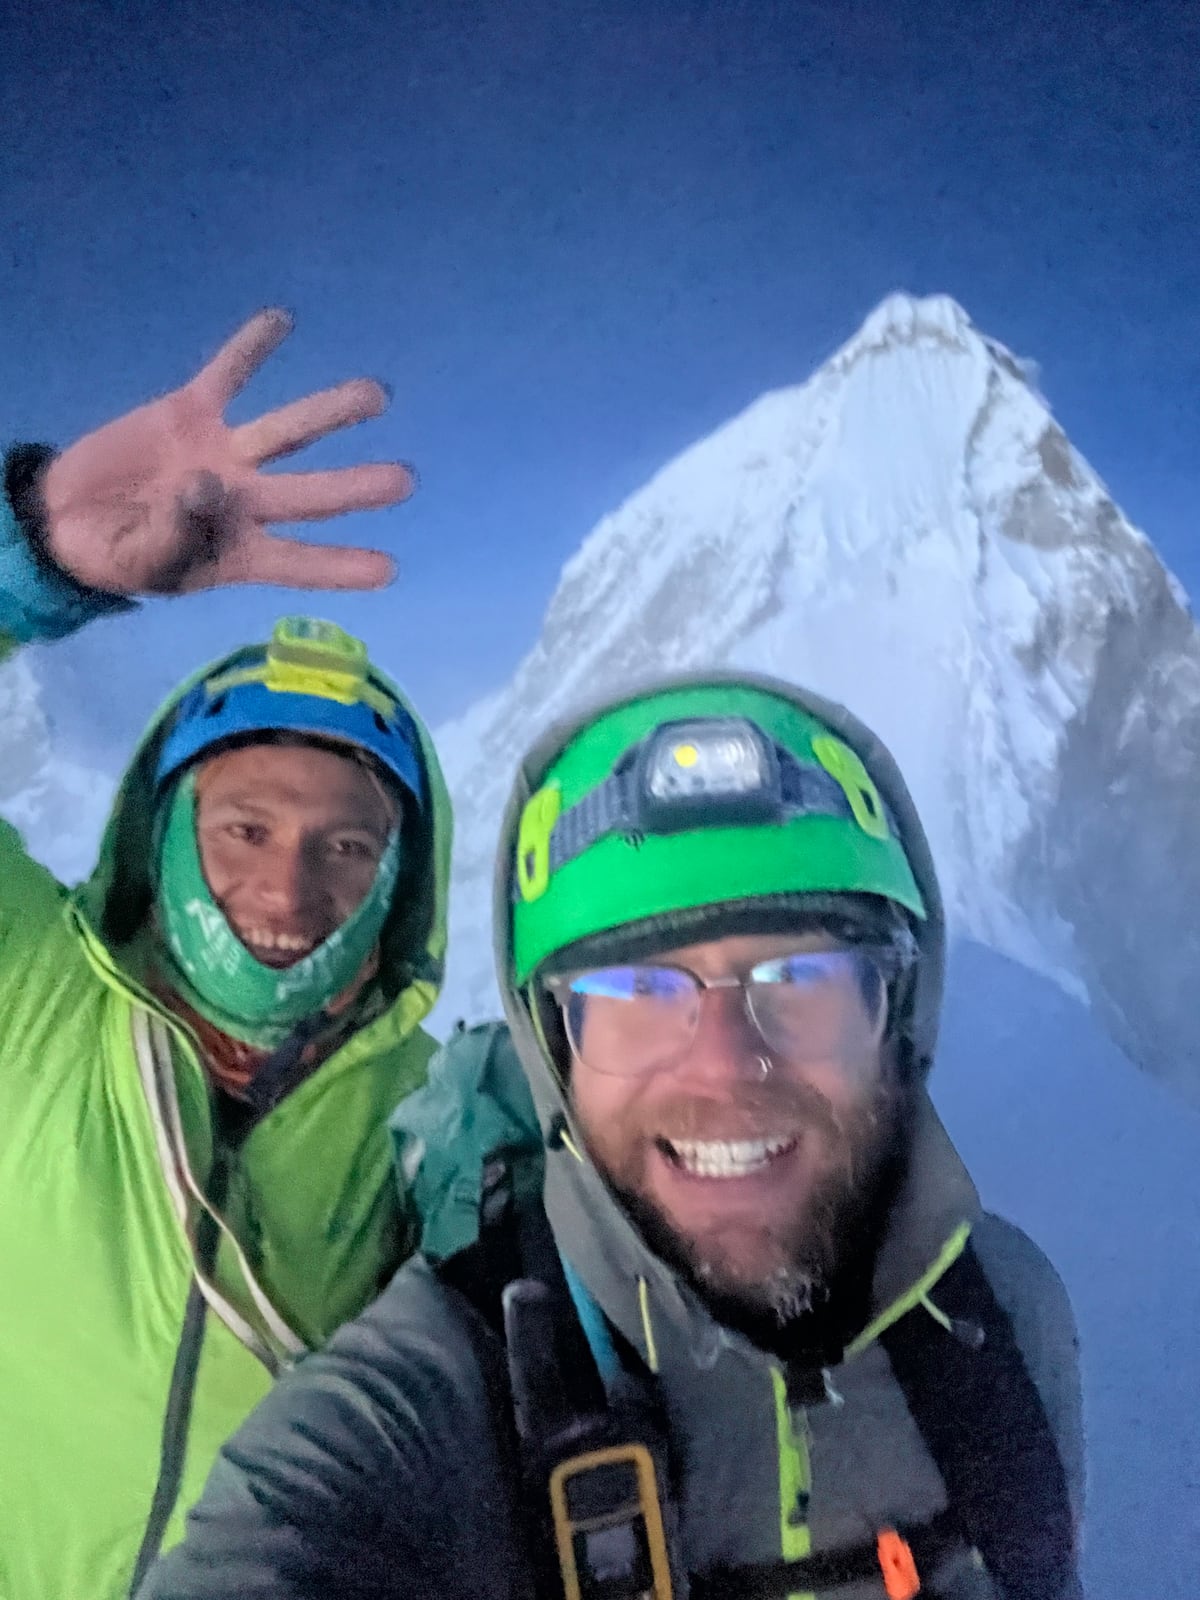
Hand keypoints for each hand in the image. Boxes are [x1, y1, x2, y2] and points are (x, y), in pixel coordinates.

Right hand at [40, 310, 412, 594]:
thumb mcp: (140, 559)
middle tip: (404, 480)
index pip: (298, 561)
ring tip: (376, 395)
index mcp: (240, 551)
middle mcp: (247, 500)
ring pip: (288, 431)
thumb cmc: (116, 553)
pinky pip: (226, 375)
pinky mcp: (192, 413)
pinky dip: (250, 348)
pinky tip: (282, 319)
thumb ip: (175, 531)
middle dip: (355, 487)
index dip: (339, 566)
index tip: (387, 571)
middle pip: (310, 494)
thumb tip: (207, 486)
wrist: (68, 516)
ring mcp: (224, 453)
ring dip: (331, 412)